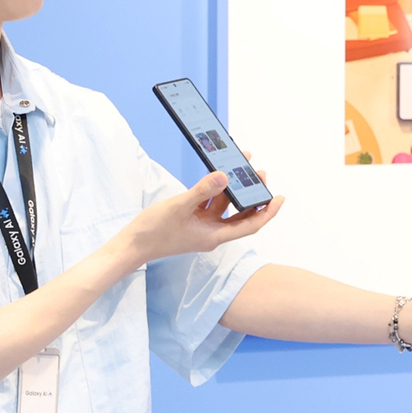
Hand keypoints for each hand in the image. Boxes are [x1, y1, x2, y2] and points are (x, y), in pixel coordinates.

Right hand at [124, 172, 279, 265]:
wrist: (131, 245)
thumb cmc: (153, 232)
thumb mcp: (178, 207)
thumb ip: (202, 190)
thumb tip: (225, 176)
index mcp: (214, 236)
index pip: (250, 225)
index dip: (267, 212)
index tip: (280, 198)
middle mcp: (212, 232)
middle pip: (241, 213)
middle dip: (253, 194)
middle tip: (259, 173)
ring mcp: (202, 226)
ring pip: (225, 206)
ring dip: (233, 188)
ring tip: (241, 167)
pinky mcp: (191, 219)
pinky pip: (209, 204)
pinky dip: (215, 190)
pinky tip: (217, 175)